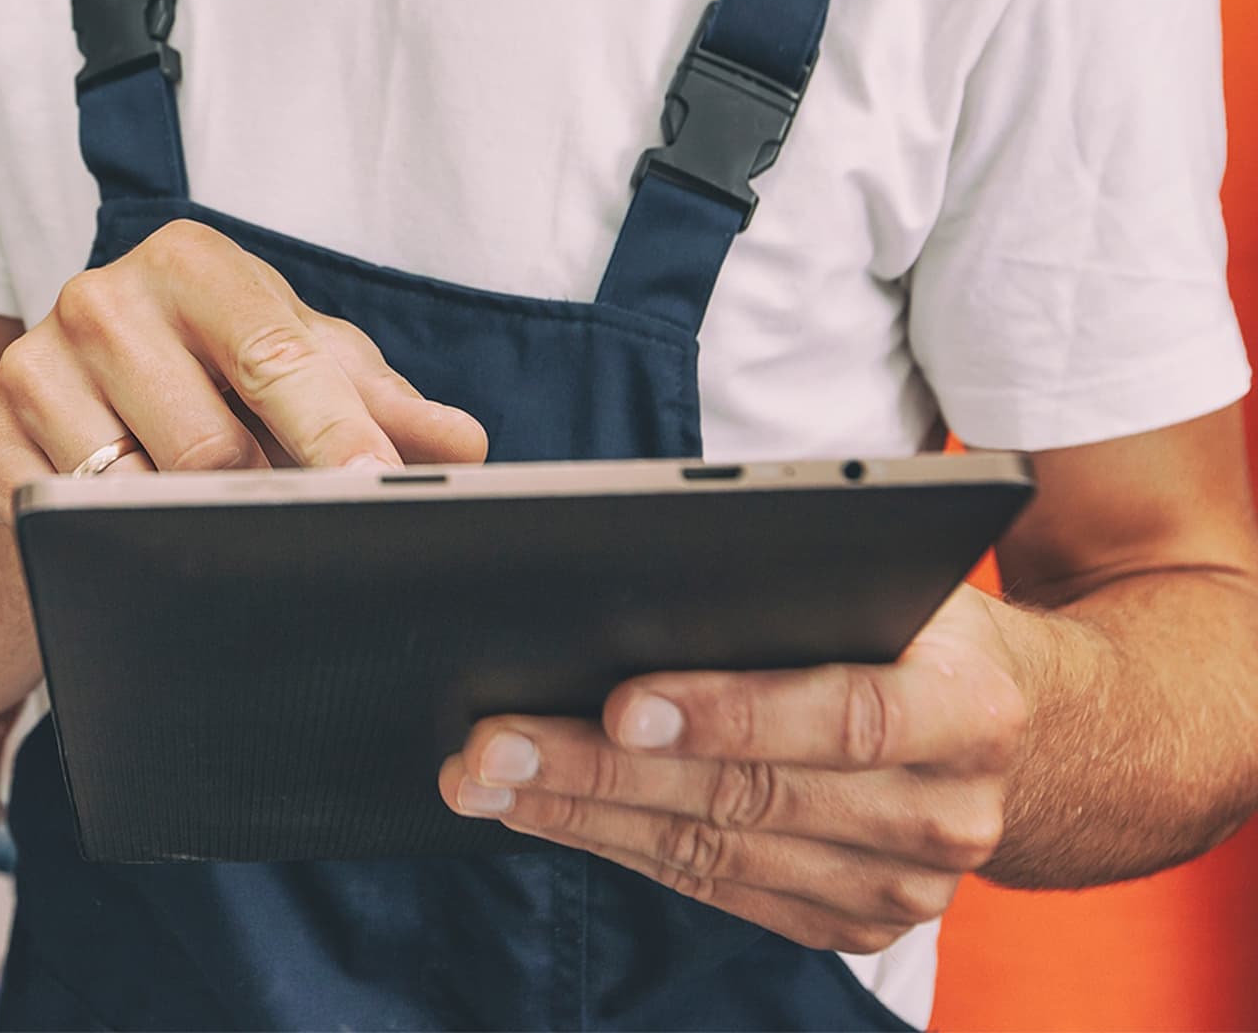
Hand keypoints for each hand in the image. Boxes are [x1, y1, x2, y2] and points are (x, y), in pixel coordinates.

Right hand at [0, 219, 487, 520]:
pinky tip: (115, 526)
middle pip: (208, 446)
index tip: (375, 488)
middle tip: (286, 527)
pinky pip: (63, 522)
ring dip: (180, 527)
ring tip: (195, 515)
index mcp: (192, 263)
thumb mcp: (292, 375)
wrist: (59, 419)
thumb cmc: (200, 385)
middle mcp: (103, 298)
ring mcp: (31, 366)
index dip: (333, 432)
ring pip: (132, 496)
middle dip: (258, 501)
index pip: (275, 355)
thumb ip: (377, 402)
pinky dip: (103, 540)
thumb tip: (462, 446)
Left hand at [439, 586, 1030, 952]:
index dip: (729, 713)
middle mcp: (946, 814)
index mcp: (971, 710)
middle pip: (750, 795)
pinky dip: (615, 847)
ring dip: (582, 814)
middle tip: (496, 742)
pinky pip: (713, 888)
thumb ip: (805, 594)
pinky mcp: (853, 928)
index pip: (843, 715)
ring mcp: (901, 889)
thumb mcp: (897, 590)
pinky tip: (543, 812)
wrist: (1024, 739)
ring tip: (488, 778)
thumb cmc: (923, 636)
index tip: (620, 702)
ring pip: (713, 851)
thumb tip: (645, 584)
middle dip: (603, 768)